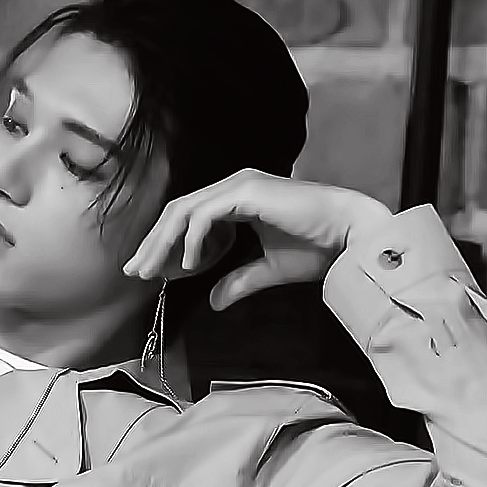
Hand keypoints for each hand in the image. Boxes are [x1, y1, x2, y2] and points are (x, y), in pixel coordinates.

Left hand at [123, 169, 391, 310]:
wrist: (351, 236)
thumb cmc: (318, 248)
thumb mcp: (266, 270)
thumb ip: (237, 281)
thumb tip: (212, 302)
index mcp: (236, 199)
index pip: (187, 218)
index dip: (164, 244)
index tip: (149, 272)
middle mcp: (233, 187)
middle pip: (178, 212)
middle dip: (153, 243)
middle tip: (134, 271)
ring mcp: (238, 185)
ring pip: (184, 211)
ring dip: (163, 242)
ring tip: (152, 271)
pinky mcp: (246, 191)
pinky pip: (205, 215)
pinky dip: (192, 239)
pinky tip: (190, 265)